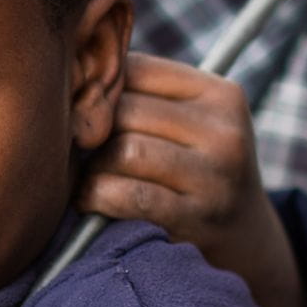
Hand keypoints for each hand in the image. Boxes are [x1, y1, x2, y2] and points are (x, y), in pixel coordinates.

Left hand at [77, 53, 306, 306]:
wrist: (242, 240)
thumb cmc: (191, 170)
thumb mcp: (187, 123)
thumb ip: (137, 94)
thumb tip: (64, 66)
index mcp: (220, 95)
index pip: (134, 69)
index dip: (96, 91)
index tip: (80, 113)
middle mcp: (225, 132)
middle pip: (124, 111)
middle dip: (91, 132)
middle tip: (77, 150)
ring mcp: (215, 177)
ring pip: (123, 151)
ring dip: (92, 167)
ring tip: (88, 176)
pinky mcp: (195, 218)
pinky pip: (125, 195)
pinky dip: (96, 196)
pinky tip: (90, 200)